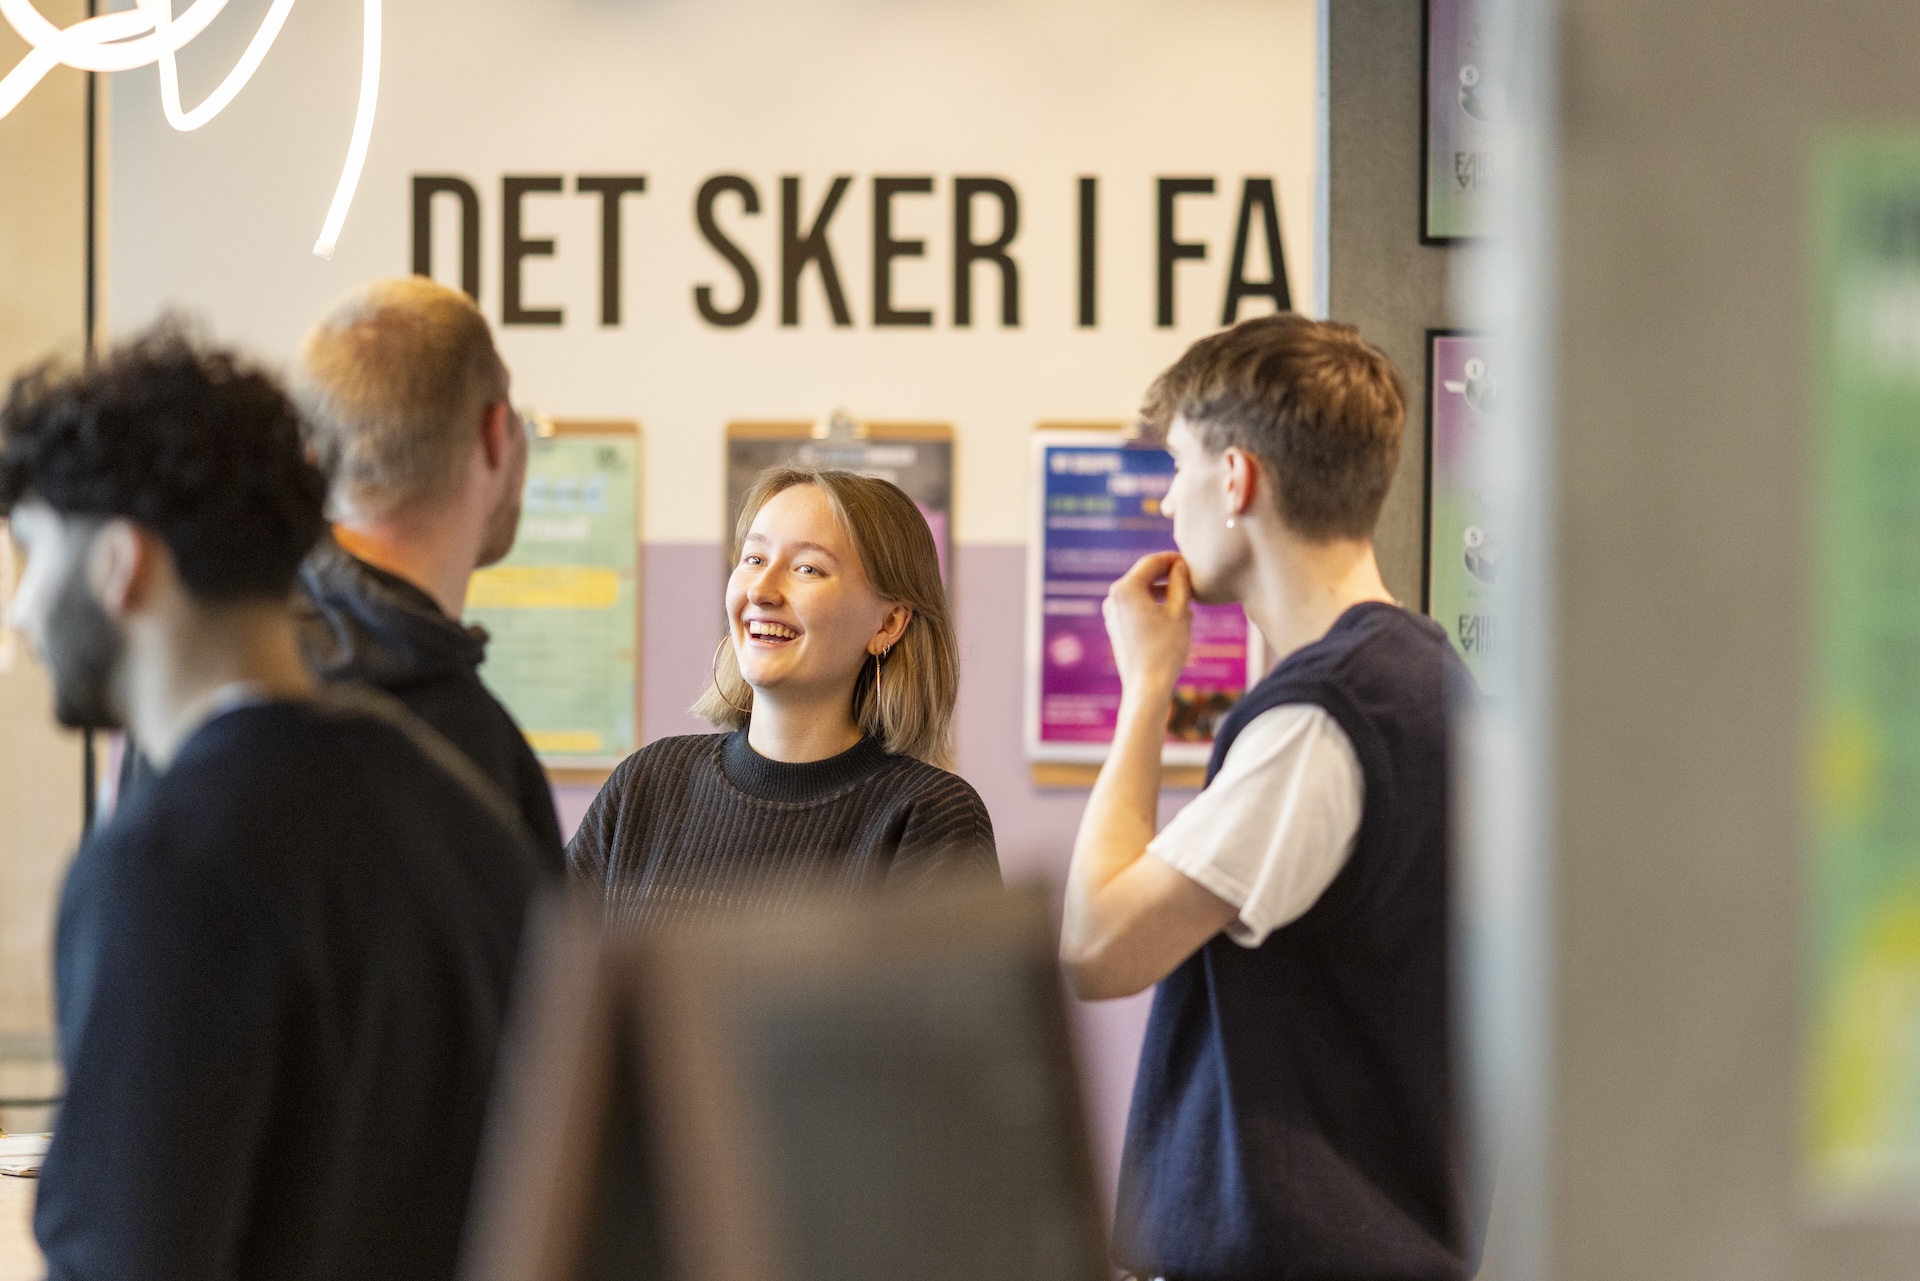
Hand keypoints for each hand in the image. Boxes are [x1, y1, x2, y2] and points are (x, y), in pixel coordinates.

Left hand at [1102, 551, 1191, 698]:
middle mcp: (1113, 597)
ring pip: (1141, 592)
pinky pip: (1136, 607)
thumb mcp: (1179, 611)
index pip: (1152, 562)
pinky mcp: (1116, 626)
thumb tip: (1180, 566)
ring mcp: (1112, 612)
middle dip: (1169, 577)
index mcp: (1126, 588)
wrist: (1147, 686)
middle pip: (1145, 576)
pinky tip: (1173, 617)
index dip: (1173, 559)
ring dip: (1163, 592)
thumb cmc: (1166, 649)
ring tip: (1187, 602)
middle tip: (1192, 581)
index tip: (1192, 563)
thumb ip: (1180, 583)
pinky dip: (1153, 606)